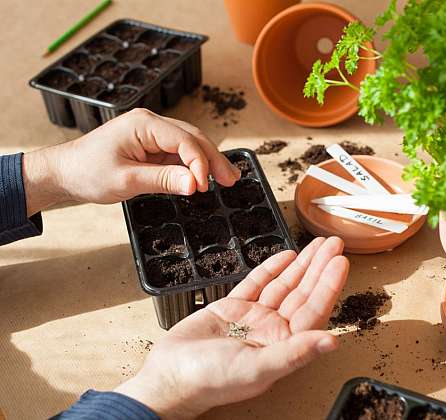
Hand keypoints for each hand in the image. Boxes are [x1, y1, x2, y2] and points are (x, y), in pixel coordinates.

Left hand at [22, 108, 239, 215]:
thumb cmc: (88, 172)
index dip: (200, 162)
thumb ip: (163, 180)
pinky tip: (206, 178)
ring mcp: (152, 135)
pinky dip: (193, 167)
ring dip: (208, 162)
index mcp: (144, 125)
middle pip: (193, 139)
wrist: (65, 173)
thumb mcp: (126, 179)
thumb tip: (195, 183)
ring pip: (189, 146)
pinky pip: (179, 155)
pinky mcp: (152, 147)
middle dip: (214, 159)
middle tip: (232, 180)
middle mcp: (151, 125)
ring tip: (228, 179)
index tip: (205, 185)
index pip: (183, 140)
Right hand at [115, 237, 348, 418]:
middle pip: (302, 293)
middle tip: (334, 243)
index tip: (341, 262)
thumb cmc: (211, 380)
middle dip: (319, 267)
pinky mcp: (233, 307)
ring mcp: (253, 317)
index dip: (329, 285)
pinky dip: (271, 268)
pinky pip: (257, 283)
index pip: (314, 310)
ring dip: (301, 264)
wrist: (169, 375)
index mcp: (283, 345)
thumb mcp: (258, 367)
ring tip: (317, 245)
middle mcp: (272, 330)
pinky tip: (286, 256)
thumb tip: (333, 342)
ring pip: (283, 285)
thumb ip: (296, 352)